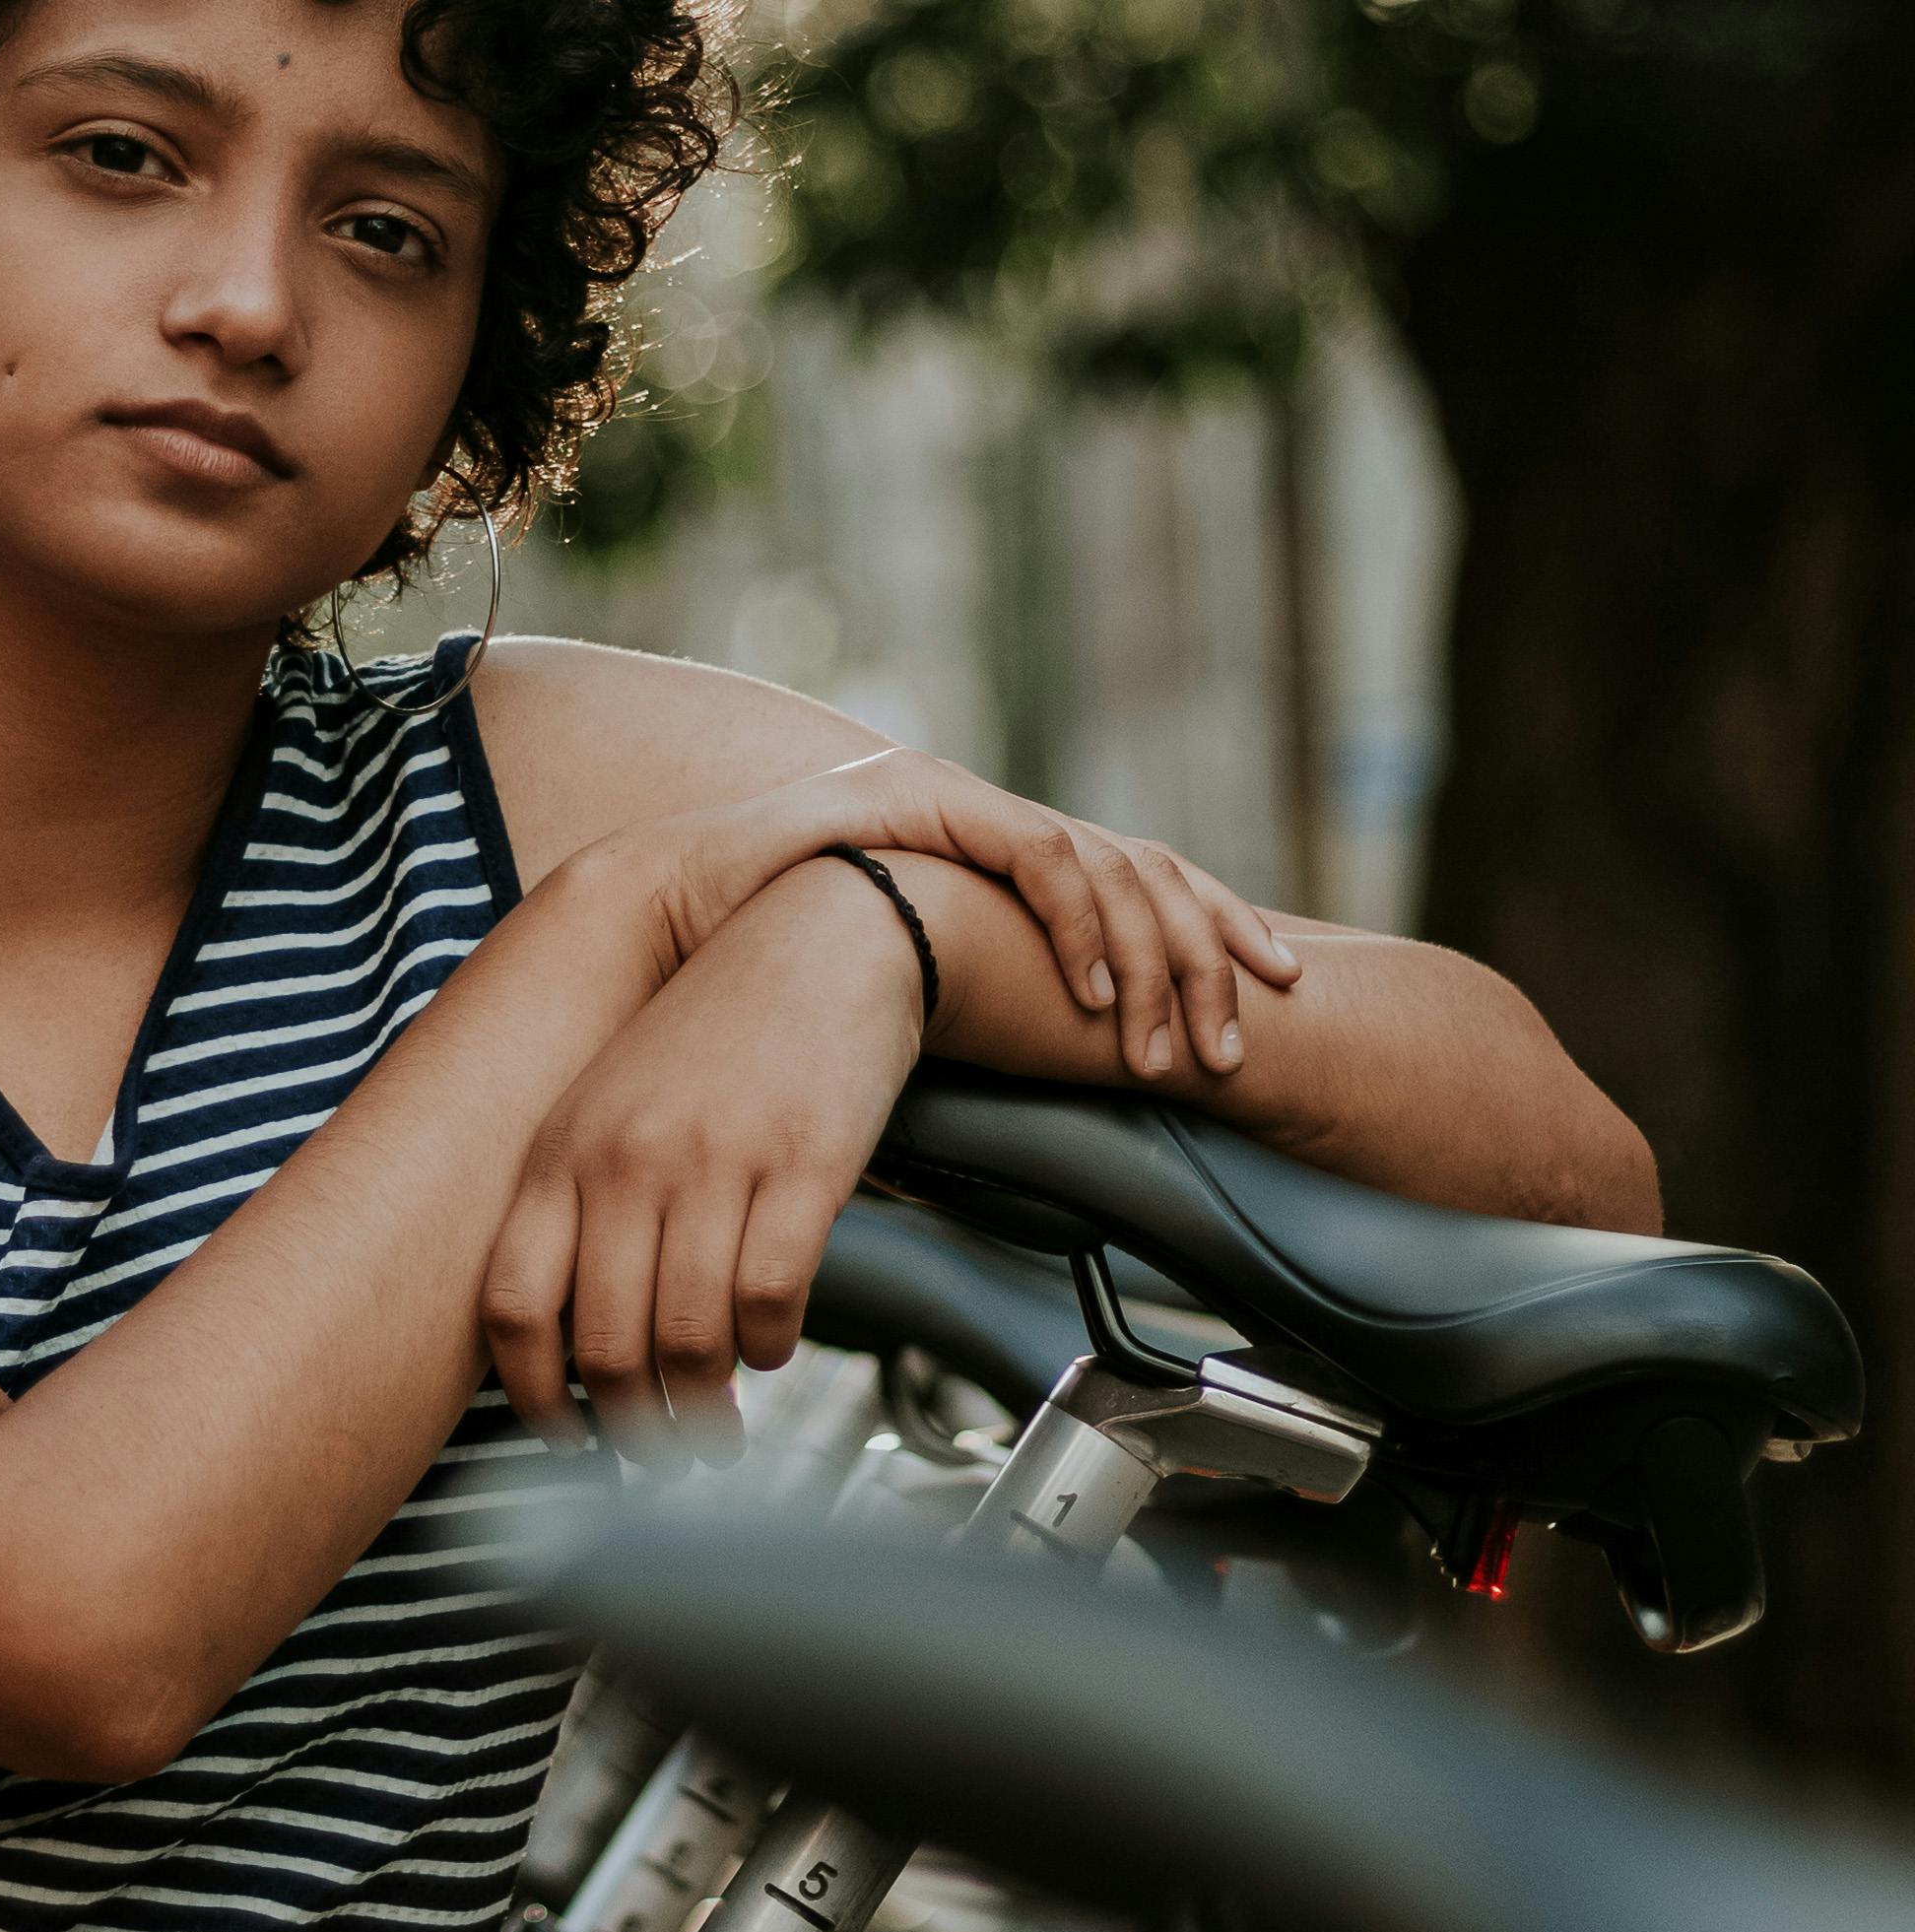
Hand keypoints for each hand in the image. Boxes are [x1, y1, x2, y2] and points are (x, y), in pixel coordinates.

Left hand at [482, 856, 924, 1457]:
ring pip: (690, 1343)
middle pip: (605, 1348)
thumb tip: (583, 1341)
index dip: (533, 1401)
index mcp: (560, 1150)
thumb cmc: (715, 1032)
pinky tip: (774, 1344)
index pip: (510, 1308)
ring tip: (722, 1428)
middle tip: (664, 1454)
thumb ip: (583, 1206)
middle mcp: (623, 1161)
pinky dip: (772, 1346)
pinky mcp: (798, 1167)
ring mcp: (710, 1164)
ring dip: (708, 1412)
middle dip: (636, 1430)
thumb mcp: (612, 1106)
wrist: (818, 936)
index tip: (565, 1440)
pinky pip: (773, 1300)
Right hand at [632, 745, 1299, 1088]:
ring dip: (1157, 966)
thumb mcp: (901, 1016)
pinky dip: (1080, 931)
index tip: (1271, 1007)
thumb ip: (968, 1041)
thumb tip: (1026, 1131)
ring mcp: (964, 803)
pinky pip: (1040, 857)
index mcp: (999, 868)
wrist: (660, 921)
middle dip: (1213, 960)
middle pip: (1149, 871)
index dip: (1210, 945)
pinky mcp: (926, 800)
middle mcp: (994, 823)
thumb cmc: (762, 982)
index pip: (1135, 892)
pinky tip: (1096, 1004)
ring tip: (1170, 1056)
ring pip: (1112, 866)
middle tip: (1238, 1050)